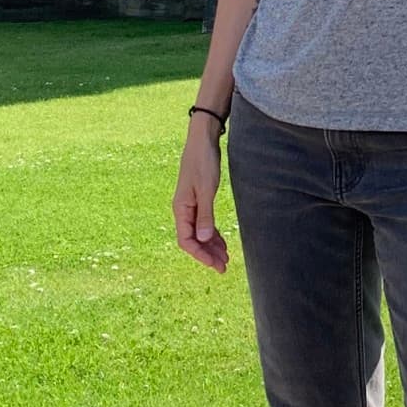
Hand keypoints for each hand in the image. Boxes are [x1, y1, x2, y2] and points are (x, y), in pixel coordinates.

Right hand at [174, 118, 229, 273]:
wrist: (202, 140)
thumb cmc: (203, 162)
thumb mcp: (206, 190)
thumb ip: (205, 215)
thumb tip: (202, 239)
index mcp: (181, 208)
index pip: (186, 241)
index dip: (200, 255)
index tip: (216, 264)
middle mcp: (183, 209)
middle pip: (193, 240)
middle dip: (208, 254)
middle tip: (224, 267)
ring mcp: (191, 205)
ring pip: (199, 232)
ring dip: (211, 246)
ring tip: (226, 258)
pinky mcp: (199, 199)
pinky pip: (203, 223)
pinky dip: (213, 234)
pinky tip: (222, 241)